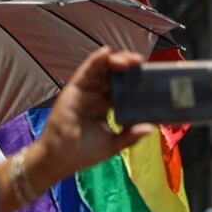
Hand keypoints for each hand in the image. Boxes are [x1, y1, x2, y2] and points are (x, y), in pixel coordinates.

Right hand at [29, 47, 152, 184]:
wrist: (60, 159)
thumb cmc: (84, 153)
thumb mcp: (113, 144)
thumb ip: (130, 136)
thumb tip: (150, 128)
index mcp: (106, 106)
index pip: (122, 88)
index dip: (134, 80)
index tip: (149, 76)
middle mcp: (96, 96)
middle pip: (113, 75)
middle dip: (128, 67)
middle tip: (141, 63)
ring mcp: (85, 92)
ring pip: (101, 70)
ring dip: (115, 61)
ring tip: (130, 59)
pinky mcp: (73, 90)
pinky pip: (85, 72)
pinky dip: (95, 61)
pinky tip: (105, 53)